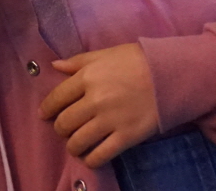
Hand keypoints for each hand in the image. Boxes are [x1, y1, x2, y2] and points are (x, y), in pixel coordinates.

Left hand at [38, 44, 159, 167]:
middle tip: (63, 130)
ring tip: (75, 146)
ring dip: (73, 146)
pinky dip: (91, 160)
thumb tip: (54, 66)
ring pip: (79, 141)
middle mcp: (95, 100)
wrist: (171, 74)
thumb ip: (78, 61)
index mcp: (87, 77)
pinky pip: (101, 155)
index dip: (47, 109)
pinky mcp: (126, 136)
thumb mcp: (104, 54)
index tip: (44, 115)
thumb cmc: (137, 60)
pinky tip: (90, 158)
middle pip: (65, 122)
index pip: (57, 98)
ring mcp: (110, 120)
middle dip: (60, 129)